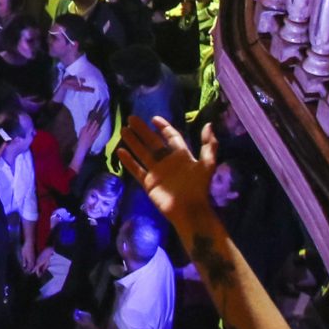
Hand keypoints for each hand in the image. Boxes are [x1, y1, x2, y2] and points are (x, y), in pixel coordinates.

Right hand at [115, 117, 219, 234]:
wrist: (190, 210)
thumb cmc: (198, 187)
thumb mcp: (208, 164)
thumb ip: (209, 145)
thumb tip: (208, 124)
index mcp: (181, 156)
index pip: (171, 137)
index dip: (164, 127)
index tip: (154, 118)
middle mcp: (167, 161)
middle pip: (153, 142)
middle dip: (142, 131)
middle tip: (131, 118)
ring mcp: (156, 172)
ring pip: (142, 153)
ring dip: (133, 142)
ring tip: (123, 130)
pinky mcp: (148, 183)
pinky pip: (136, 170)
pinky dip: (128, 161)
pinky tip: (120, 151)